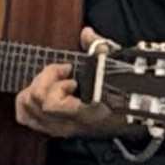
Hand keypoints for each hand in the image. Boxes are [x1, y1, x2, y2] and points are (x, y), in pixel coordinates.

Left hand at [12, 40, 126, 141]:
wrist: (136, 111)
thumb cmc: (128, 92)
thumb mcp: (115, 68)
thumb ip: (98, 49)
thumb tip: (86, 34)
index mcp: (83, 114)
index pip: (50, 104)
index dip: (53, 80)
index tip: (68, 68)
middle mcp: (69, 125)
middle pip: (35, 104)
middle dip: (44, 81)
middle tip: (61, 73)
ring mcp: (62, 130)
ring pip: (28, 113)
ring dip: (35, 92)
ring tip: (52, 83)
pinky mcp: (58, 130)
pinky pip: (29, 121)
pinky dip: (28, 106)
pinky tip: (40, 94)